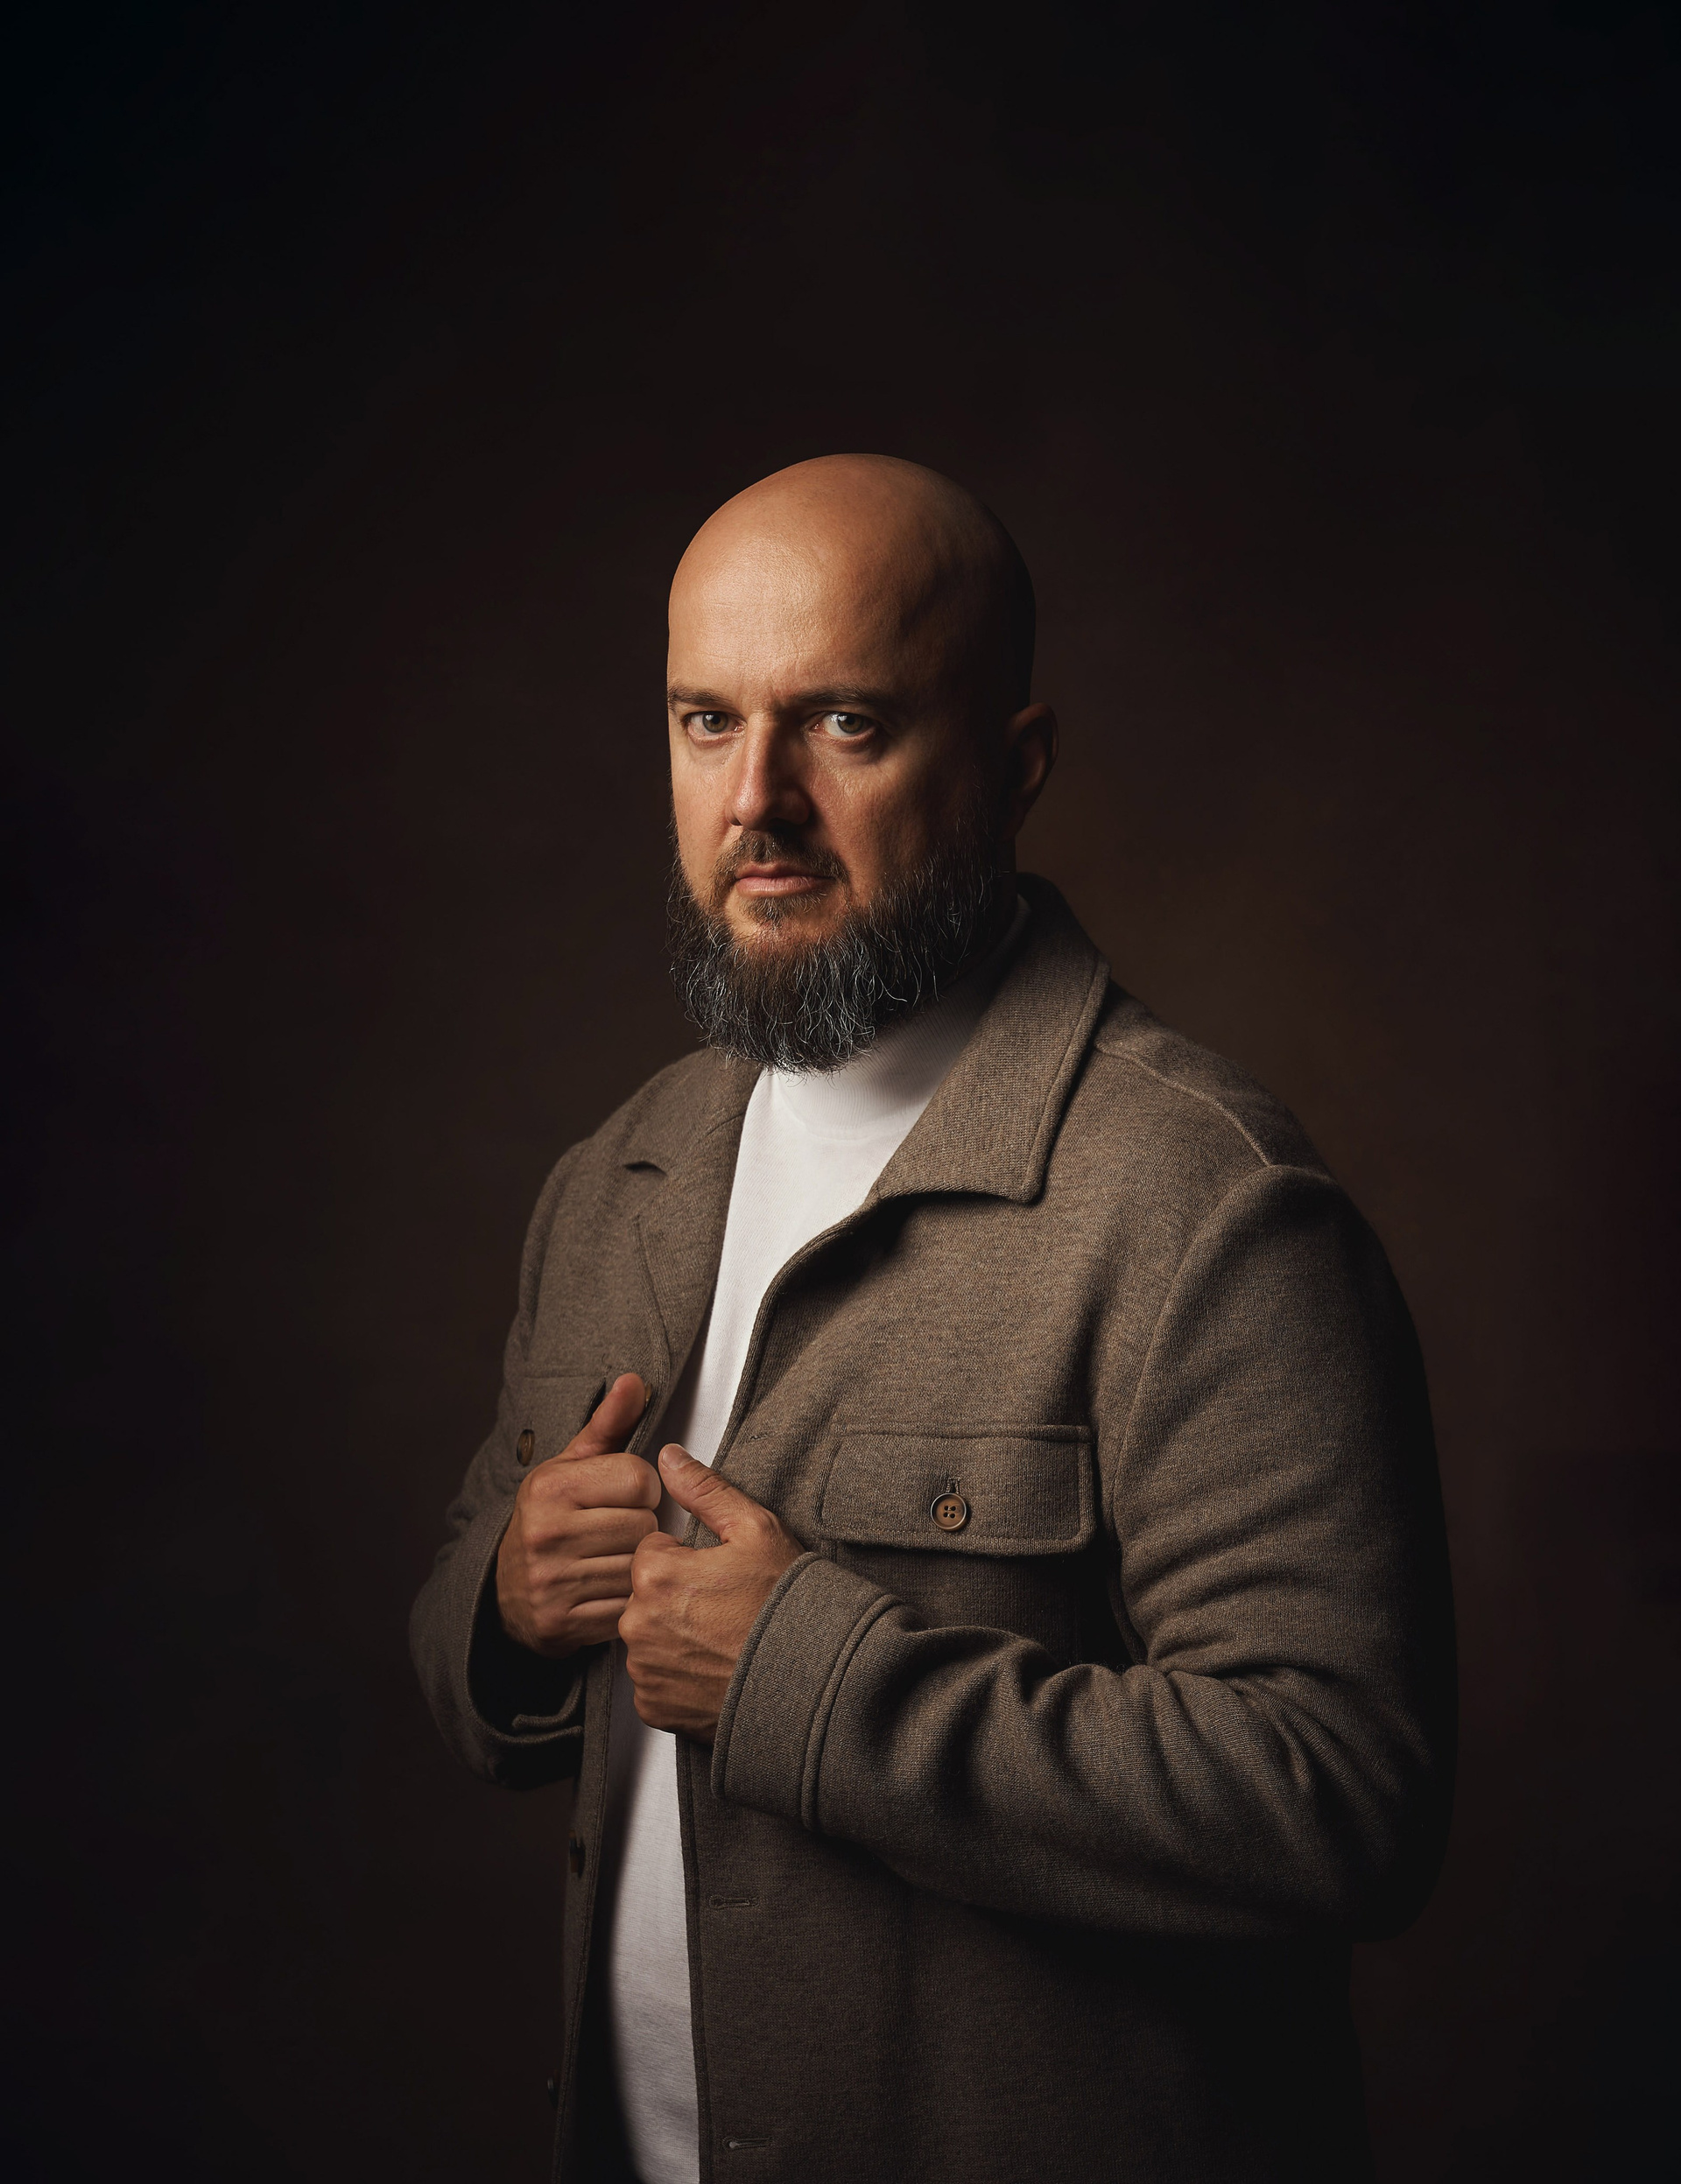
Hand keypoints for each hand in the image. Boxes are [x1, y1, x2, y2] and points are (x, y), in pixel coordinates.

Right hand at [495, 1373, 659, 1658]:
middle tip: (620, 1531)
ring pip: (640, 1568)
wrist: (506, 1589)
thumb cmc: (553, 1516)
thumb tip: (637, 1380)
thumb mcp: (572, 1465)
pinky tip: (608, 1589)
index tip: (626, 1497)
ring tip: (615, 1558)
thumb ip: (609, 1423)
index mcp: (550, 1487)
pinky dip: (627, 1601)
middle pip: (645, 1525)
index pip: (641, 1479)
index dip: (645, 1489)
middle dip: (643, 1527)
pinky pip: (627, 1609)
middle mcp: (545, 1533)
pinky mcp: (561, 1624)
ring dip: (639, 1566)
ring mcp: (551, 1582)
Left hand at [619, 1445, 804, 1741]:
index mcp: (656, 1574)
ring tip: (722, 1640)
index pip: (652, 1551)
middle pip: (646, 1595)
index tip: (718, 1574)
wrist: (808, 1681)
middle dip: (677, 1597)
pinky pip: (653, 1680)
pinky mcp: (653, 1706)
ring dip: (674, 1636)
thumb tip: (669, 1458)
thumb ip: (705, 1489)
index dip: (687, 1559)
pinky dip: (676, 1676)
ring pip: (648, 1637)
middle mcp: (638, 1624)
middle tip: (724, 1608)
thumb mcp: (755, 1530)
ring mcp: (644, 1669)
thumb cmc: (786, 1606)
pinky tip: (711, 1669)